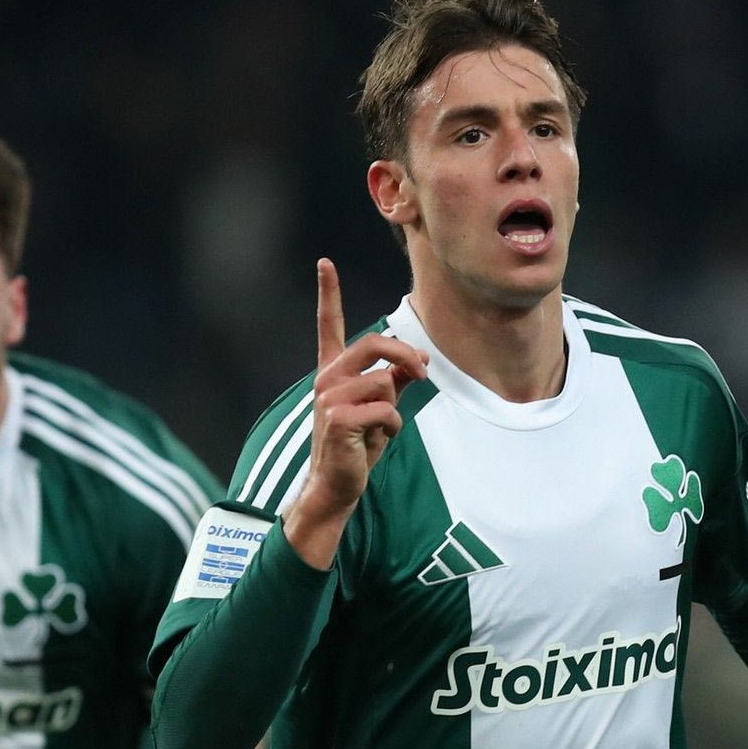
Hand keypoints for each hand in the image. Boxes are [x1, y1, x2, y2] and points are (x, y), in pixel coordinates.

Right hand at [284, 258, 427, 567]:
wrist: (336, 485)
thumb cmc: (358, 447)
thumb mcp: (380, 407)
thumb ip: (395, 381)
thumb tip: (418, 363)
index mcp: (333, 372)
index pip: (329, 326)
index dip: (328, 294)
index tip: (324, 263)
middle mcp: (326, 379)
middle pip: (373, 343)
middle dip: (405, 355)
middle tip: (423, 373)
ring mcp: (328, 398)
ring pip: (385, 382)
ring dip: (396, 408)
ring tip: (380, 429)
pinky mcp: (338, 418)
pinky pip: (386, 409)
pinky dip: (393, 427)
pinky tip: (376, 441)